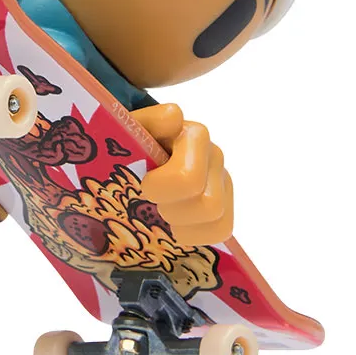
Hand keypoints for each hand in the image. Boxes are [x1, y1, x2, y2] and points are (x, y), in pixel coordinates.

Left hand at [132, 104, 234, 248]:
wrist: (135, 151)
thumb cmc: (131, 143)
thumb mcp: (130, 128)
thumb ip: (148, 122)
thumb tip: (174, 119)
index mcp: (192, 136)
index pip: (187, 178)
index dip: (160, 189)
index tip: (143, 184)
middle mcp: (214, 155)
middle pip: (206, 204)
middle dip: (172, 209)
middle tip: (152, 202)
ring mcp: (222, 179)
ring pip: (217, 218)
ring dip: (184, 224)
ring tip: (163, 213)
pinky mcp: (225, 201)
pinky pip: (222, 229)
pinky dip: (196, 235)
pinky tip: (176, 225)